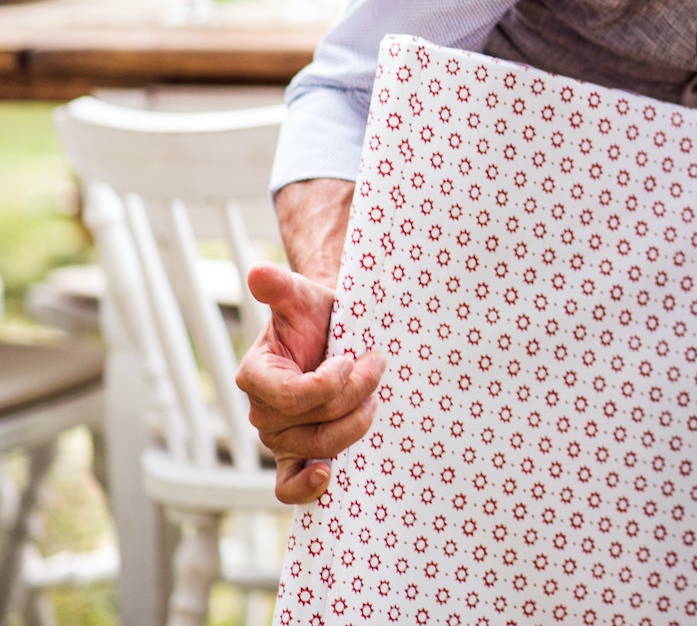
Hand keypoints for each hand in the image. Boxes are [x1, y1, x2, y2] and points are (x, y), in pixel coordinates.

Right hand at [235, 264, 384, 503]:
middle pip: (315, 423)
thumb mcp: (302, 297)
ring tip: (374, 397)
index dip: (332, 381)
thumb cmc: (317, 317)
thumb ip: (280, 288)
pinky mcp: (296, 457)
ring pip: (319, 449)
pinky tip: (330, 473)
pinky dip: (306, 487)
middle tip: (376, 365)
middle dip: (356, 394)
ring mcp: (279, 439)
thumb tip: (258, 272)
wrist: (334, 336)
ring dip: (355, 424)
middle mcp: (262, 413)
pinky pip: (289, 486)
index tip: (351, 356)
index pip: (294, 396)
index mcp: (255, 377)